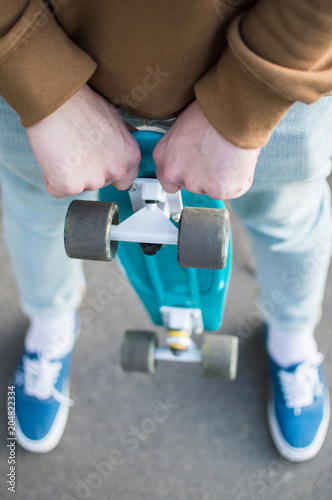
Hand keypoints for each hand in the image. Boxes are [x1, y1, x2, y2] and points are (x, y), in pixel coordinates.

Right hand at [26, 84, 140, 197]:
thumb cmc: (80, 104)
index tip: (98, 162)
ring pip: (79, 186)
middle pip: (100, 183)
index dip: (108, 170)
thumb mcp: (114, 119)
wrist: (54, 101)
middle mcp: (115, 171)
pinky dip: (52, 177)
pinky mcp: (69, 185)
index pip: (124, 180)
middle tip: (76, 148)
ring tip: (64, 148)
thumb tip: (126, 147)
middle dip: (88, 171)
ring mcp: (92, 180)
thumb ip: (123, 141)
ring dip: (70, 174)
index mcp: (130, 157)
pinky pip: (59, 189)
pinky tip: (53, 157)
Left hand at [153, 101, 259, 199]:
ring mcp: (197, 185)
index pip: (168, 182)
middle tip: (218, 155)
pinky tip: (239, 160)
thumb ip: (180, 147)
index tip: (195, 168)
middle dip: (205, 175)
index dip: (185, 174)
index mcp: (163, 158)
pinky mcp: (219, 191)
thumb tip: (191, 152)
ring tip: (229, 154)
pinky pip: (232, 189)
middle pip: (193, 185)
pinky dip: (239, 178)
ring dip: (222, 177)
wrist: (234, 111)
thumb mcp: (183, 126)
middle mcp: (176, 174)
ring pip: (213, 188)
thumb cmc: (212, 111)